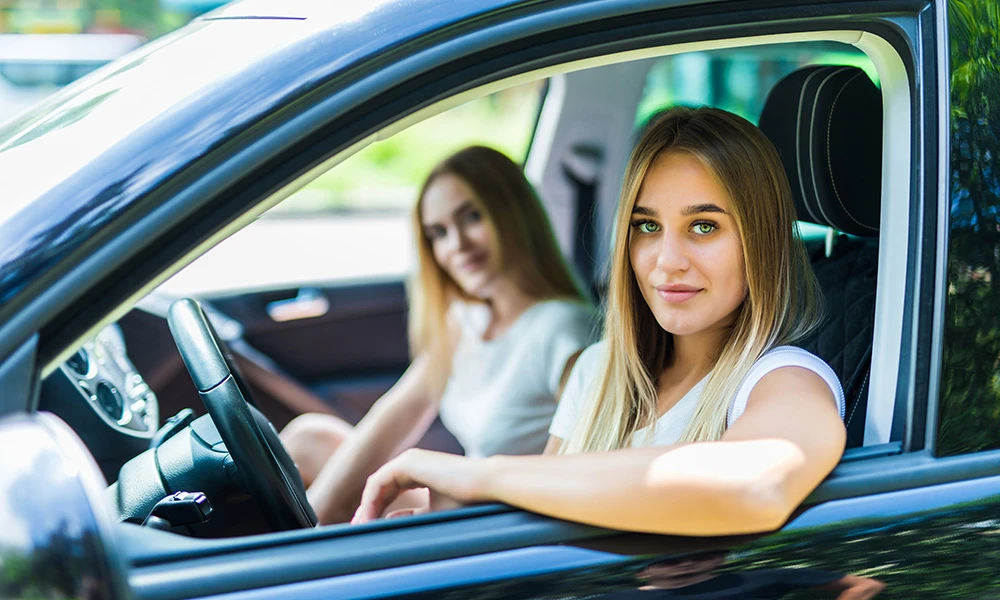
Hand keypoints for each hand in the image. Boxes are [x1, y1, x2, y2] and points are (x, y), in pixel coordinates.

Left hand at [351, 449, 486, 523]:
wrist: (485, 484)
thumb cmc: (467, 499)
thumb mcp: (435, 511)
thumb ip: (413, 515)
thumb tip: (389, 519)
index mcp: (419, 470)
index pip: (390, 490)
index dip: (378, 510)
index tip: (371, 529)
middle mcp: (411, 462)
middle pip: (380, 487)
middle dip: (368, 509)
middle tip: (359, 530)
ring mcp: (408, 459)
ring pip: (376, 484)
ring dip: (367, 506)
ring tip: (363, 528)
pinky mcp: (407, 462)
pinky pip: (378, 482)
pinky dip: (370, 501)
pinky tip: (369, 519)